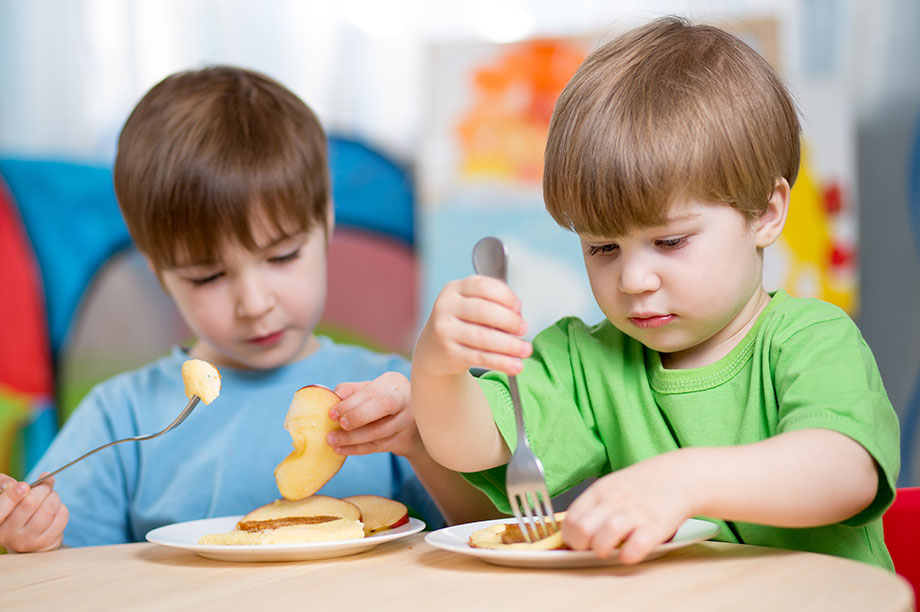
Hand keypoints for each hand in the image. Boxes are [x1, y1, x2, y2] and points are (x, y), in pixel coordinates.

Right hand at [0, 472, 68, 552]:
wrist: (26, 534)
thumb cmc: (13, 508)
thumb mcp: (4, 495)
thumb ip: (4, 485)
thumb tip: (15, 484)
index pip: (1, 508)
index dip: (13, 495)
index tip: (24, 485)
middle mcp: (7, 535)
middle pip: (29, 504)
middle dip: (42, 488)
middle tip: (45, 483)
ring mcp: (27, 541)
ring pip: (48, 510)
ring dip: (54, 497)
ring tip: (51, 495)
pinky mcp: (45, 543)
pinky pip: (61, 517)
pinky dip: (61, 506)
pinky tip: (55, 507)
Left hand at [327, 372, 421, 457]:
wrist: (413, 424)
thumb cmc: (384, 401)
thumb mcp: (372, 390)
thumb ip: (353, 391)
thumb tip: (334, 396)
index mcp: (394, 382)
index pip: (372, 391)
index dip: (351, 403)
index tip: (332, 413)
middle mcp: (405, 399)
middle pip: (383, 406)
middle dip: (357, 416)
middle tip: (338, 425)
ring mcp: (407, 421)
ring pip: (378, 431)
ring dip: (352, 438)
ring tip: (332, 441)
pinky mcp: (404, 441)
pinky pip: (377, 446)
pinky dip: (356, 449)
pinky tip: (341, 449)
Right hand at [414, 275, 531, 376]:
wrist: (433, 348)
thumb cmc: (461, 322)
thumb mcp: (470, 305)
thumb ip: (493, 305)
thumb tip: (519, 319)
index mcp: (454, 289)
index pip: (482, 286)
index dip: (505, 296)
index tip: (519, 307)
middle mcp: (446, 307)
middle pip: (483, 310)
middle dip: (509, 320)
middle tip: (523, 329)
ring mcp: (445, 331)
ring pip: (483, 337)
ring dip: (510, 345)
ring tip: (525, 350)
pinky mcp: (449, 353)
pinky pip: (480, 358)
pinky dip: (502, 362)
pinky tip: (515, 365)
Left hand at [562, 452, 694, 563]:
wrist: (680, 475)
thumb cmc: (643, 485)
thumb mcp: (612, 487)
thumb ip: (594, 506)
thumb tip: (574, 530)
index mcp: (600, 491)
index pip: (570, 519)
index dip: (569, 537)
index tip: (577, 543)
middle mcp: (614, 501)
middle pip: (582, 530)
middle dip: (582, 546)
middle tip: (591, 549)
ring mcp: (635, 513)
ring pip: (604, 538)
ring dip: (602, 550)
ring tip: (609, 550)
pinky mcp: (656, 527)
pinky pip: (635, 547)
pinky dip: (628, 555)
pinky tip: (629, 552)